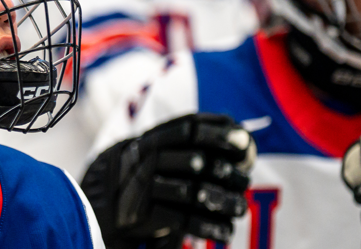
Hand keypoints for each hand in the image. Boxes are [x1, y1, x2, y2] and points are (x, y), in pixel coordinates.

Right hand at [81, 113, 255, 248]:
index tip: (244, 142)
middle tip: (246, 182)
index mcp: (157, 137)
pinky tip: (225, 232)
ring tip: (241, 209)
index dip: (218, 133)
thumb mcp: (172, 149)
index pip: (190, 128)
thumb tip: (245, 136)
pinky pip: (182, 220)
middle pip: (196, 162)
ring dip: (224, 202)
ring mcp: (147, 186)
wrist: (113, 202)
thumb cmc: (158, 171)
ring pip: (193, 192)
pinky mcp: (146, 215)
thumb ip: (207, 140)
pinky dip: (209, 227)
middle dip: (227, 173)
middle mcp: (150, 158)